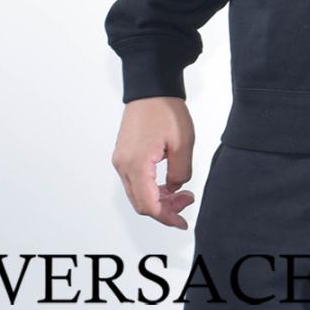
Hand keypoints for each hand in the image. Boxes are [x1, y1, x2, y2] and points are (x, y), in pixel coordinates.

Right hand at [111, 96, 195, 228]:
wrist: (151, 87)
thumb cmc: (166, 110)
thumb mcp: (183, 143)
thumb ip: (181, 172)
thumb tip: (176, 188)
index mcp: (136, 165)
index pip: (149, 205)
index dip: (167, 217)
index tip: (183, 221)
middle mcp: (123, 165)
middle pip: (141, 203)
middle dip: (165, 208)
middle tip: (187, 201)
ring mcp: (121, 160)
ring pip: (137, 193)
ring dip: (158, 198)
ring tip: (181, 192)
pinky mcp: (124, 154)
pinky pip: (135, 180)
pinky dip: (151, 187)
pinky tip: (168, 182)